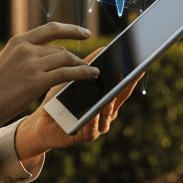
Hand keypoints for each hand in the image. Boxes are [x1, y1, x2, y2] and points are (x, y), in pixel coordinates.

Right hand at [0, 23, 98, 144]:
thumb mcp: (7, 63)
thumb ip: (25, 57)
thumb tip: (48, 58)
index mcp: (18, 42)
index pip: (51, 29)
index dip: (71, 30)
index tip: (85, 33)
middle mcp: (26, 49)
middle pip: (61, 50)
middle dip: (76, 59)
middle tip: (87, 66)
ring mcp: (31, 64)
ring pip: (66, 60)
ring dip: (82, 66)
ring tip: (92, 73)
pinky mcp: (36, 81)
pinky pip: (67, 74)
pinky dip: (84, 73)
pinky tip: (92, 76)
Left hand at [14, 49, 143, 160]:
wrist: (41, 121)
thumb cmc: (58, 98)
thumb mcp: (73, 78)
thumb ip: (87, 65)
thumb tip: (104, 47)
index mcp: (105, 98)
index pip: (121, 85)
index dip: (132, 76)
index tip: (141, 65)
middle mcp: (106, 112)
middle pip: (120, 97)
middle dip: (128, 85)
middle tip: (135, 73)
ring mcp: (99, 124)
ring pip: (108, 112)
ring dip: (110, 103)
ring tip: (112, 92)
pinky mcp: (88, 135)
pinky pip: (93, 127)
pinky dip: (94, 119)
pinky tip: (93, 112)